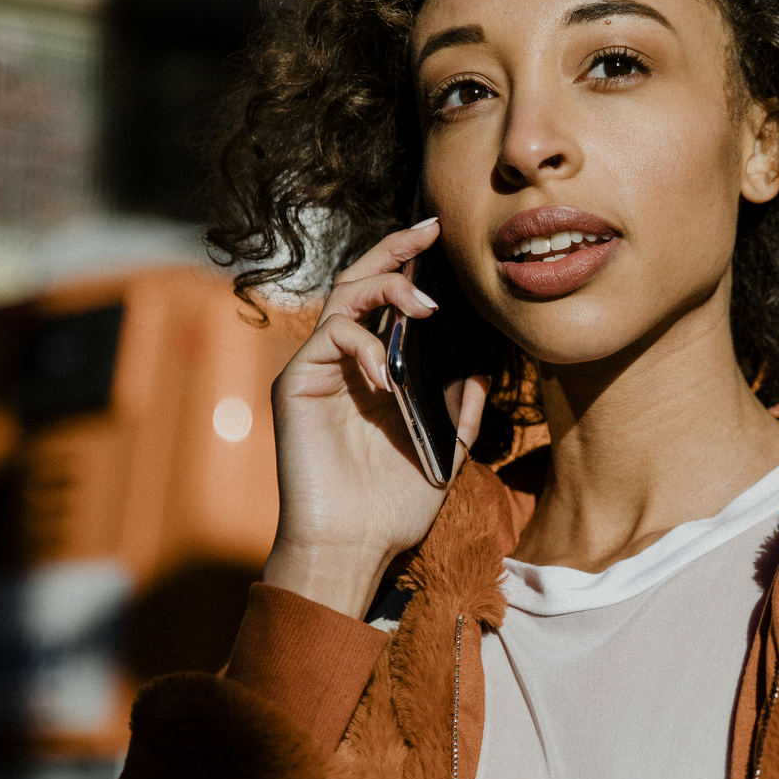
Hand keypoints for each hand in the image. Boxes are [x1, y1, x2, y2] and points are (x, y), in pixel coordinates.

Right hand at [262, 218, 488, 617]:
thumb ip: (460, 409)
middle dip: (394, 250)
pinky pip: (331, 338)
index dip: (409, 264)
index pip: (388, 302)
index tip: (440, 237)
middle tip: (429, 230)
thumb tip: (481, 369)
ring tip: (426, 305)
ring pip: (343, 297)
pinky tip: (388, 373)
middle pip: (360, 282)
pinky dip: (365, 345)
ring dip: (386, 287)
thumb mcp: (445, 449)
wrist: (353, 547)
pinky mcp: (297, 385)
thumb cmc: (393, 505)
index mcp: (376, 370)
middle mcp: (343, 362)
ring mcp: (319, 371)